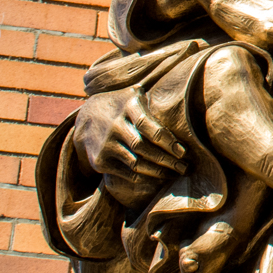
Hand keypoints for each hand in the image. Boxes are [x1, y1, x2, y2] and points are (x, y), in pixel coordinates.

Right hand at [72, 88, 186, 197]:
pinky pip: (126, 173)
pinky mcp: (100, 161)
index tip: (183, 152)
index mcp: (128, 106)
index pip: (147, 125)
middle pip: (143, 147)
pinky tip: (157, 177)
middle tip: (185, 168)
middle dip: (167, 160)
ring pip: (136, 163)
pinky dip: (143, 178)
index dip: (166, 140)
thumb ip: (154, 97)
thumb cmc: (122, 106)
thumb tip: (186, 96)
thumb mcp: (134, 95)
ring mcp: (105, 144)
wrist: (85, 119)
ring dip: (158, 171)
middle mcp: (114, 125)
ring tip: (175, 174)